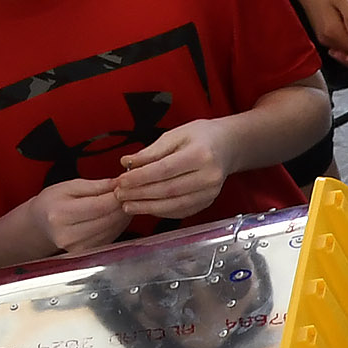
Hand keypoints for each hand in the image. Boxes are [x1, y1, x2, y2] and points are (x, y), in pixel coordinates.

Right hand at [36, 179, 131, 254]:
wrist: (41, 224)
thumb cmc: (52, 203)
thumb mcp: (68, 187)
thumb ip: (95, 185)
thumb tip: (118, 184)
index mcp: (60, 215)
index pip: (99, 206)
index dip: (117, 197)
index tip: (125, 187)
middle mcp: (68, 235)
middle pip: (109, 219)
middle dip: (122, 205)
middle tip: (128, 194)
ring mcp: (78, 247)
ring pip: (113, 229)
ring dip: (122, 215)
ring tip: (121, 203)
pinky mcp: (88, 252)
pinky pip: (111, 236)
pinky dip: (118, 225)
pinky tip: (116, 215)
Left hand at [108, 120, 231, 222]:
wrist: (228, 146)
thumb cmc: (200, 137)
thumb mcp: (174, 135)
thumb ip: (150, 151)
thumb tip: (126, 163)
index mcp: (200, 155)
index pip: (164, 169)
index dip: (140, 178)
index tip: (121, 180)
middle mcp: (209, 176)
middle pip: (168, 190)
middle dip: (140, 194)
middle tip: (119, 195)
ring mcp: (210, 192)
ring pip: (174, 205)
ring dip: (148, 207)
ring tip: (128, 206)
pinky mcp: (208, 202)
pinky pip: (182, 211)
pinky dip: (161, 212)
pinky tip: (146, 208)